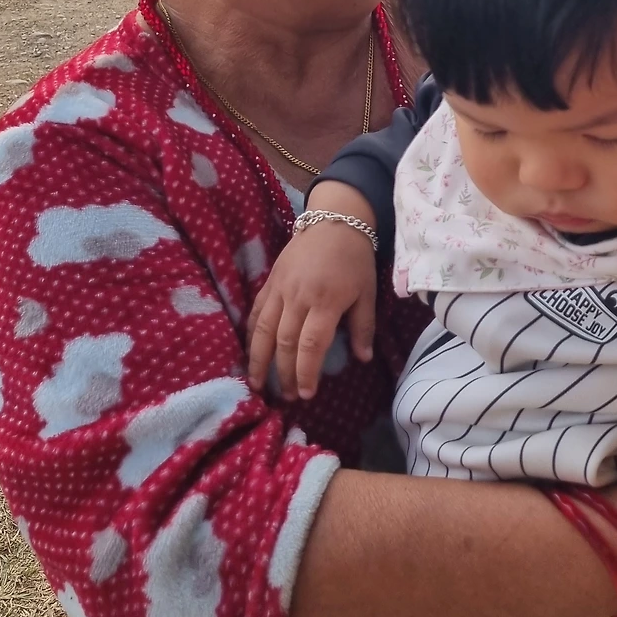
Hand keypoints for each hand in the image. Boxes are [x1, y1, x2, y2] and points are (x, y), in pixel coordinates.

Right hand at [246, 209, 377, 400]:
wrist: (335, 220)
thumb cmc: (355, 259)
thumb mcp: (367, 292)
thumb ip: (363, 327)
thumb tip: (362, 359)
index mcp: (326, 301)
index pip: (311, 345)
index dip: (306, 372)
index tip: (307, 394)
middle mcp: (299, 297)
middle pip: (285, 343)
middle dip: (284, 373)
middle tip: (287, 396)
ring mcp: (280, 288)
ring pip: (263, 330)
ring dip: (259, 360)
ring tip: (257, 384)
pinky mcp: (269, 281)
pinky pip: (256, 311)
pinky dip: (251, 334)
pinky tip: (249, 353)